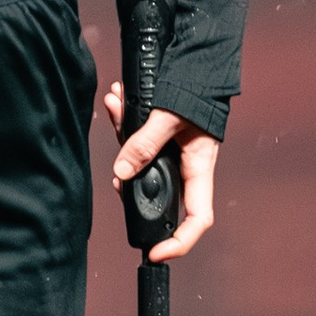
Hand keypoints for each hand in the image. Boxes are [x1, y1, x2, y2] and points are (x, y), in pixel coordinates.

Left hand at [100, 80, 219, 263]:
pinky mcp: (157, 138)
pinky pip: (136, 138)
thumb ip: (145, 143)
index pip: (196, 219)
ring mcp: (171, 154)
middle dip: (131, 185)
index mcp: (199, 168)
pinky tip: (116, 100)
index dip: (179, 242)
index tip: (155, 253)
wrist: (200, 62)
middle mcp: (186, 167)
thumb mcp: (170, 117)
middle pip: (157, 193)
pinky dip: (123, 120)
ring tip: (115, 108)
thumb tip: (122, 172)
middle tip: (117, 176)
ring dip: (123, 138)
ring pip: (139, 162)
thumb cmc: (197, 89)